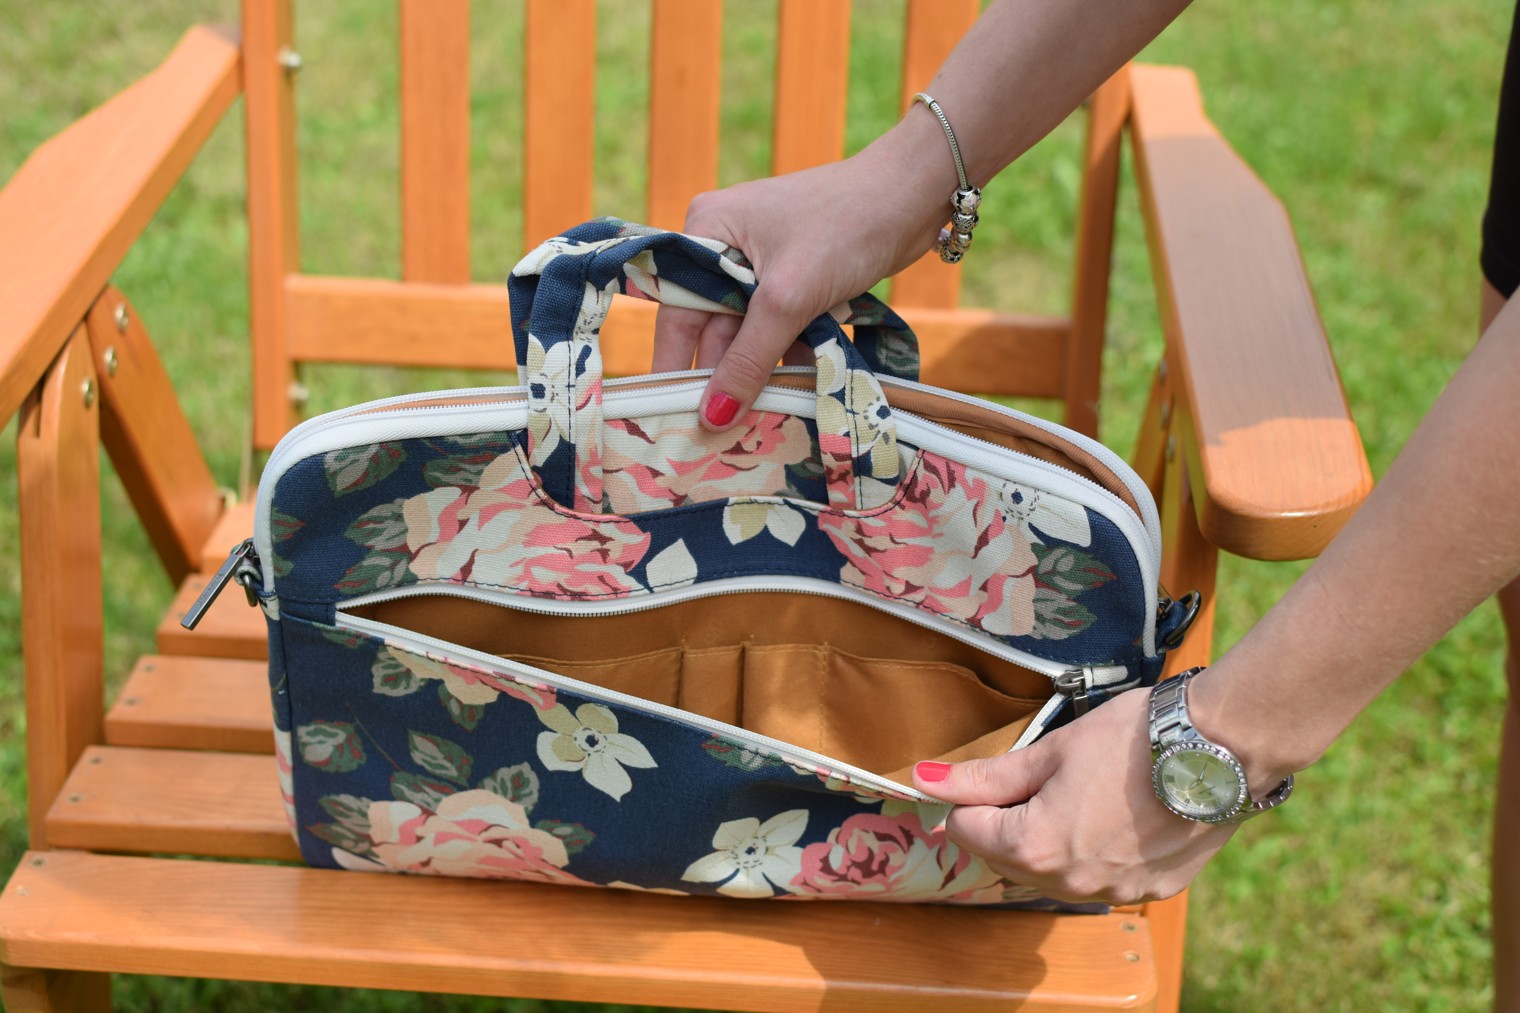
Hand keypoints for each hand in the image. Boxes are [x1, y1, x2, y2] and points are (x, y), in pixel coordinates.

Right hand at [651, 116, 954, 430]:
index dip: (676, 368)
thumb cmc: (846, 227)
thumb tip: (712, 417)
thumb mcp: (788, 298)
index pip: (677, 313)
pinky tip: (798, 393)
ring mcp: (762, 261)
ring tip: (763, 423)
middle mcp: (725, 243)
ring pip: (750, 332)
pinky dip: (790, 356)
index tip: (672, 419)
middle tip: (723, 438)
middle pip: (714, 328)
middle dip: (726, 377)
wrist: (916, 194)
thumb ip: (748, 360)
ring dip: (762, 373)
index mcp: (706, 230)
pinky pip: (780, 327)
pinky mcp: (796, 276)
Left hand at [912, 689, 1235, 904]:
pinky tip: (1117, 815)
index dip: (973, 797)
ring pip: (1050, 873)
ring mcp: (1112, 892)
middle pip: (1004, 857)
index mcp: (1033, 848)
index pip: (966, 830)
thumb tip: (922, 779)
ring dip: (1049, 840)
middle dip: (1009, 819)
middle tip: (1047, 777)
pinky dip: (1094, 852)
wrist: (1219, 750)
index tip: (1000, 773)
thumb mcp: (1048, 751)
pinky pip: (1098, 878)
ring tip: (1085, 793)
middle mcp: (1068, 884)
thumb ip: (982, 776)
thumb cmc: (1132, 740)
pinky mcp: (1149, 890)